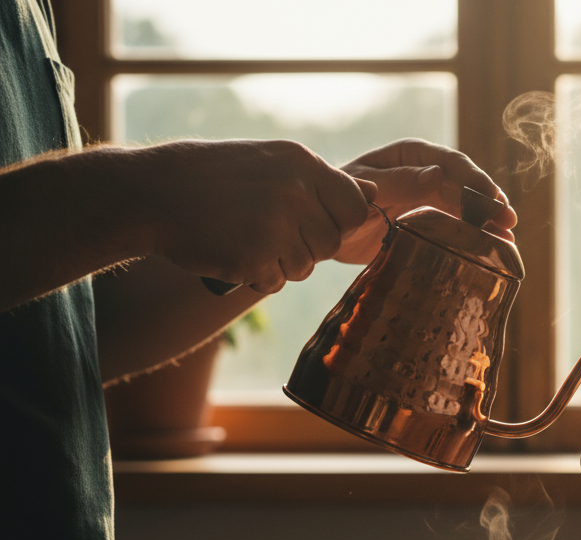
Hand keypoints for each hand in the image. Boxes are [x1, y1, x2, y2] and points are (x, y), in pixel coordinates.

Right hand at [144, 139, 374, 292]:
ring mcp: (275, 225)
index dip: (339, 221)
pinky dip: (257, 276)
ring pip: (306, 266)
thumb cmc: (216, 178)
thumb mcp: (273, 163)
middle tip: (267, 230)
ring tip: (246, 237)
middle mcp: (295, 192)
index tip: (310, 220)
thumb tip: (374, 193)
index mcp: (303, 163)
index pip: (356, 206)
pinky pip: (276, 282)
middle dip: (306, 246)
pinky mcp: (254, 257)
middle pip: (331, 242)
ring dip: (280, 263)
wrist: (153, 192)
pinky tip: (232, 251)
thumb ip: (323, 182)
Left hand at [336, 139, 517, 262]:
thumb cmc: (339, 198)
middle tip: (508, 223)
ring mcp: (429, 196)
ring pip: (466, 206)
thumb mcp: (365, 188)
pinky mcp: (429, 219)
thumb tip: (438, 174)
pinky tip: (492, 248)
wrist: (325, 224)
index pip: (451, 164)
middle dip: (489, 203)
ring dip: (487, 221)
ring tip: (507, 240)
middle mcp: (425, 172)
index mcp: (411, 156)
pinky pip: (457, 223)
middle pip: (465, 185)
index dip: (475, 181)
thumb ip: (399, 182)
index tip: (493, 200)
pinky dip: (474, 235)